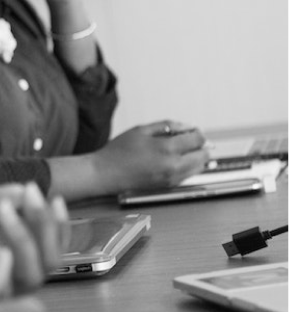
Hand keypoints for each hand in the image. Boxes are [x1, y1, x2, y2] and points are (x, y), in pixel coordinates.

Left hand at [0, 183, 65, 311]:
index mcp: (0, 259)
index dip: (53, 223)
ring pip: (30, 277)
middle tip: (28, 199)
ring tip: (1, 211)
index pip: (44, 247)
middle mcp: (1, 281)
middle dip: (44, 228)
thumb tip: (21, 188)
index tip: (43, 191)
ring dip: (22, 239)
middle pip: (48, 263)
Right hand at [91, 121, 209, 192]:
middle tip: (188, 140)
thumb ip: (167, 125)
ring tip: (180, 150)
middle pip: (203, 155)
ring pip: (199, 167)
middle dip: (200, 146)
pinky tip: (173, 160)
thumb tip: (187, 126)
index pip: (198, 140)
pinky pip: (189, 175)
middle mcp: (174, 165)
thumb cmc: (119, 151)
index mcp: (167, 148)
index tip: (191, 131)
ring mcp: (173, 178)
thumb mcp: (141, 130)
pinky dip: (188, 166)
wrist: (106, 173)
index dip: (197, 133)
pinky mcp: (169, 186)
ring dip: (196, 157)